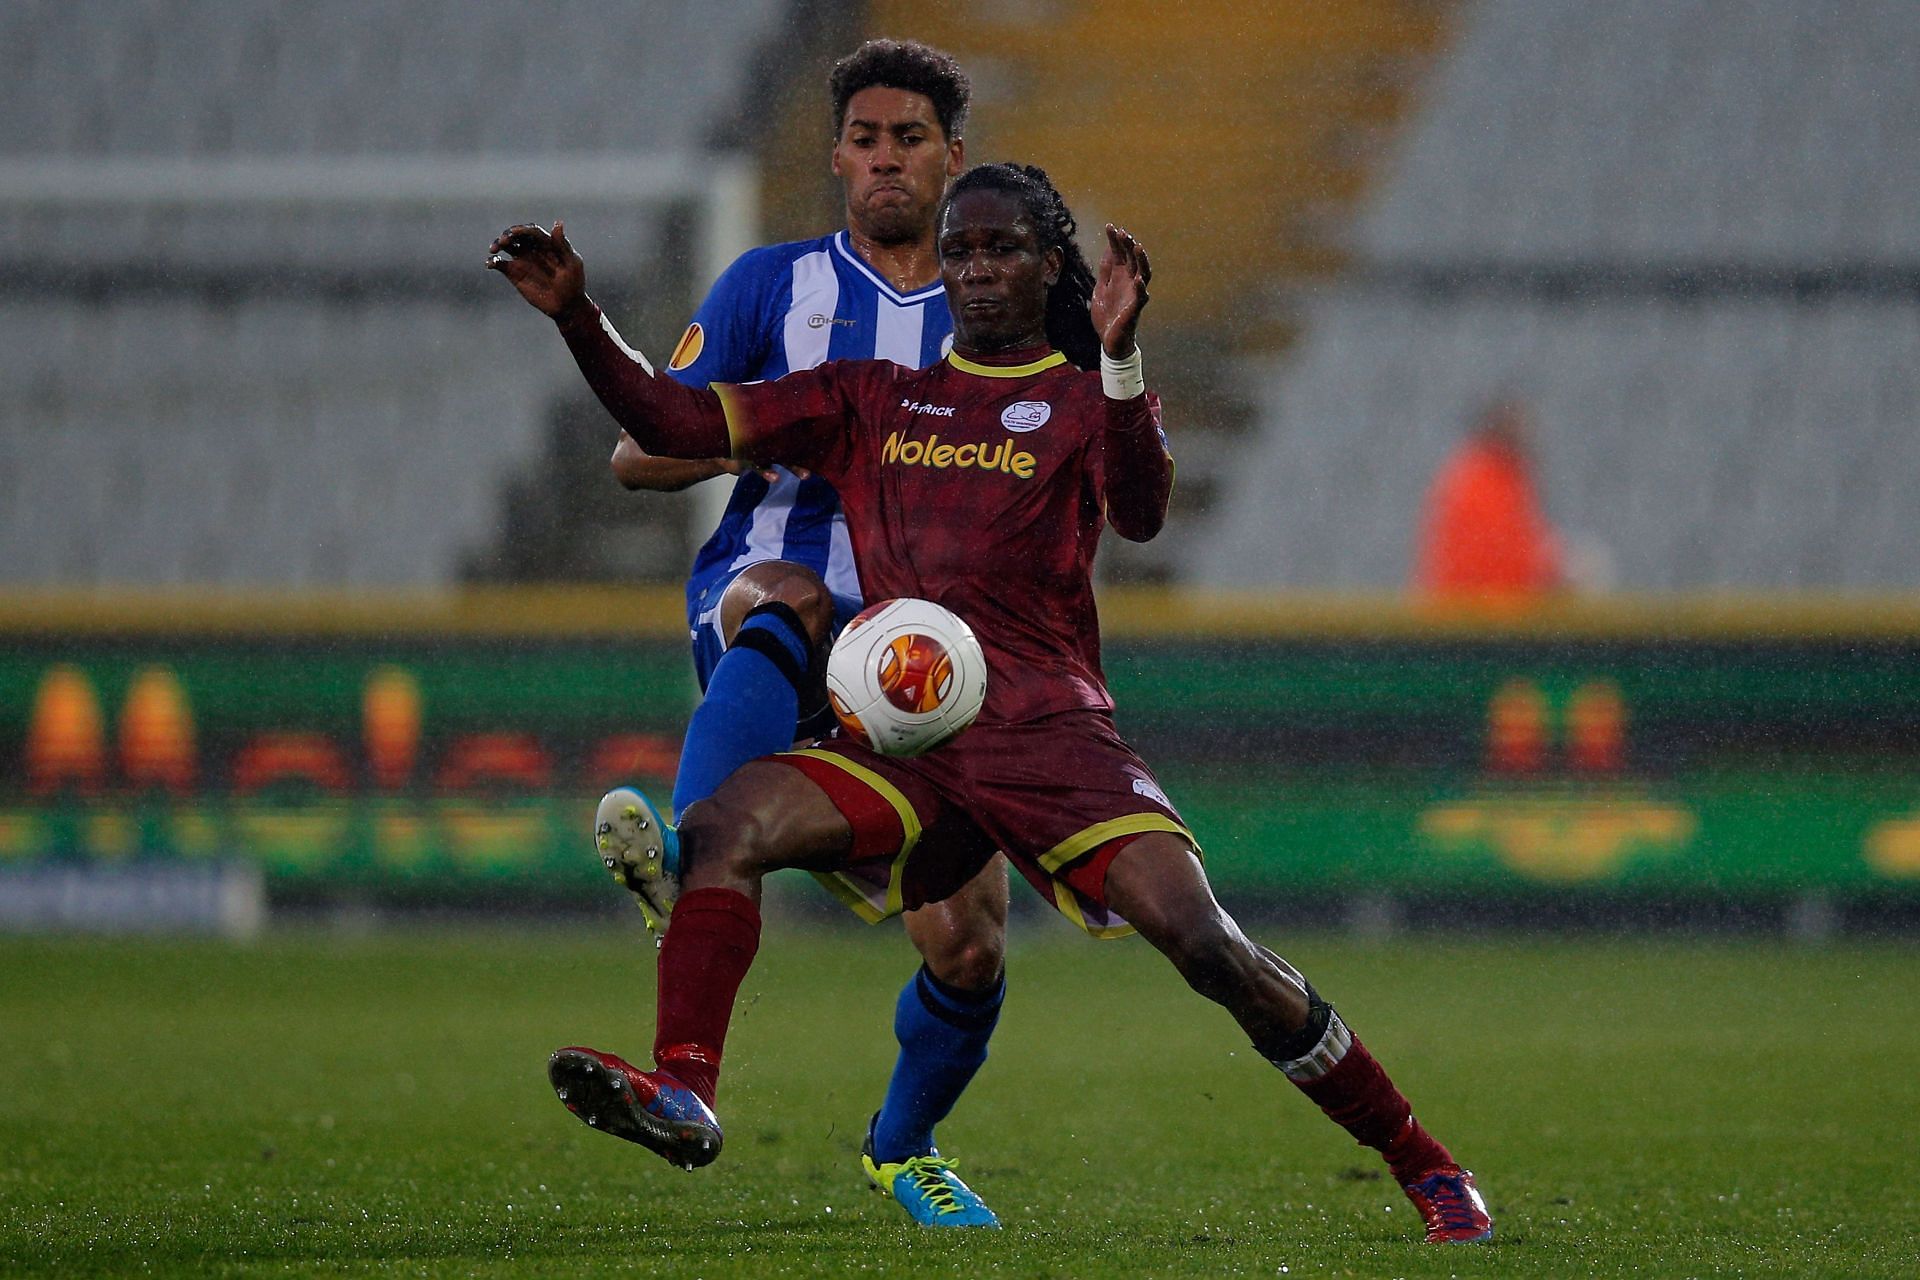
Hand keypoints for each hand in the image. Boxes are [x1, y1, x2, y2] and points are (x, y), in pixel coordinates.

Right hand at [486, 220, 588, 320]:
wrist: (566, 305)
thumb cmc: (573, 283)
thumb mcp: (572, 263)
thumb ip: (562, 244)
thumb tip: (557, 223)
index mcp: (546, 243)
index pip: (531, 231)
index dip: (522, 229)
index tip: (515, 232)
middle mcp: (532, 248)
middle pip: (516, 235)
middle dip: (507, 234)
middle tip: (504, 240)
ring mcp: (522, 260)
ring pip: (506, 246)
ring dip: (498, 243)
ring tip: (494, 249)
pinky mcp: (514, 273)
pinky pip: (500, 264)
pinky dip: (493, 261)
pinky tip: (490, 264)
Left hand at [1090, 223, 1150, 359]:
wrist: (1109, 340)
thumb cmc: (1107, 315)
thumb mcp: (1101, 289)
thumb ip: (1105, 271)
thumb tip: (1107, 250)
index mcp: (1119, 277)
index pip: (1119, 254)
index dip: (1115, 240)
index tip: (1110, 226)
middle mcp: (1129, 282)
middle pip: (1132, 259)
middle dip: (1128, 245)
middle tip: (1123, 232)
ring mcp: (1134, 294)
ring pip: (1142, 273)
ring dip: (1140, 261)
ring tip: (1137, 247)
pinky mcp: (1136, 309)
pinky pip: (1141, 297)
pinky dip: (1140, 288)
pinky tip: (1138, 280)